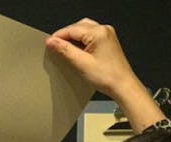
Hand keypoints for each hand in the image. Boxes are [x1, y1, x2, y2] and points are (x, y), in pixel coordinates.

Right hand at [45, 18, 163, 131]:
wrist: (123, 85)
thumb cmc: (108, 77)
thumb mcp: (81, 63)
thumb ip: (65, 50)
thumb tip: (52, 41)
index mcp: (99, 33)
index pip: (72, 29)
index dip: (58, 36)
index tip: (48, 43)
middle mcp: (104, 30)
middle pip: (78, 26)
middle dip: (65, 35)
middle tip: (54, 45)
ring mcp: (107, 35)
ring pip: (84, 29)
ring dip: (73, 36)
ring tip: (63, 47)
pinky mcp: (108, 41)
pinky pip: (91, 34)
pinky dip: (81, 40)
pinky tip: (76, 49)